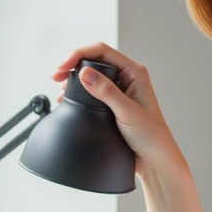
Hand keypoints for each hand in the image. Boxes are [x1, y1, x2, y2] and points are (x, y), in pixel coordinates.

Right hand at [51, 43, 183, 183]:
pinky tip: (68, 99)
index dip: (79, 54)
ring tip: (60, 88)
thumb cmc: (150, 136)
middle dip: (73, 65)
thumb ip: (106, 92)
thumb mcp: (127, 112)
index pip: (102, 52)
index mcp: (134, 72)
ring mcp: (119, 89)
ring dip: (74, 78)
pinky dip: (78, 91)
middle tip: (56, 76)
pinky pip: (92, 89)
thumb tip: (85, 73)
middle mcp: (127, 77)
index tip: (63, 66)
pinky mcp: (112, 102)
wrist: (154, 159)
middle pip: (95, 60)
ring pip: (92, 74)